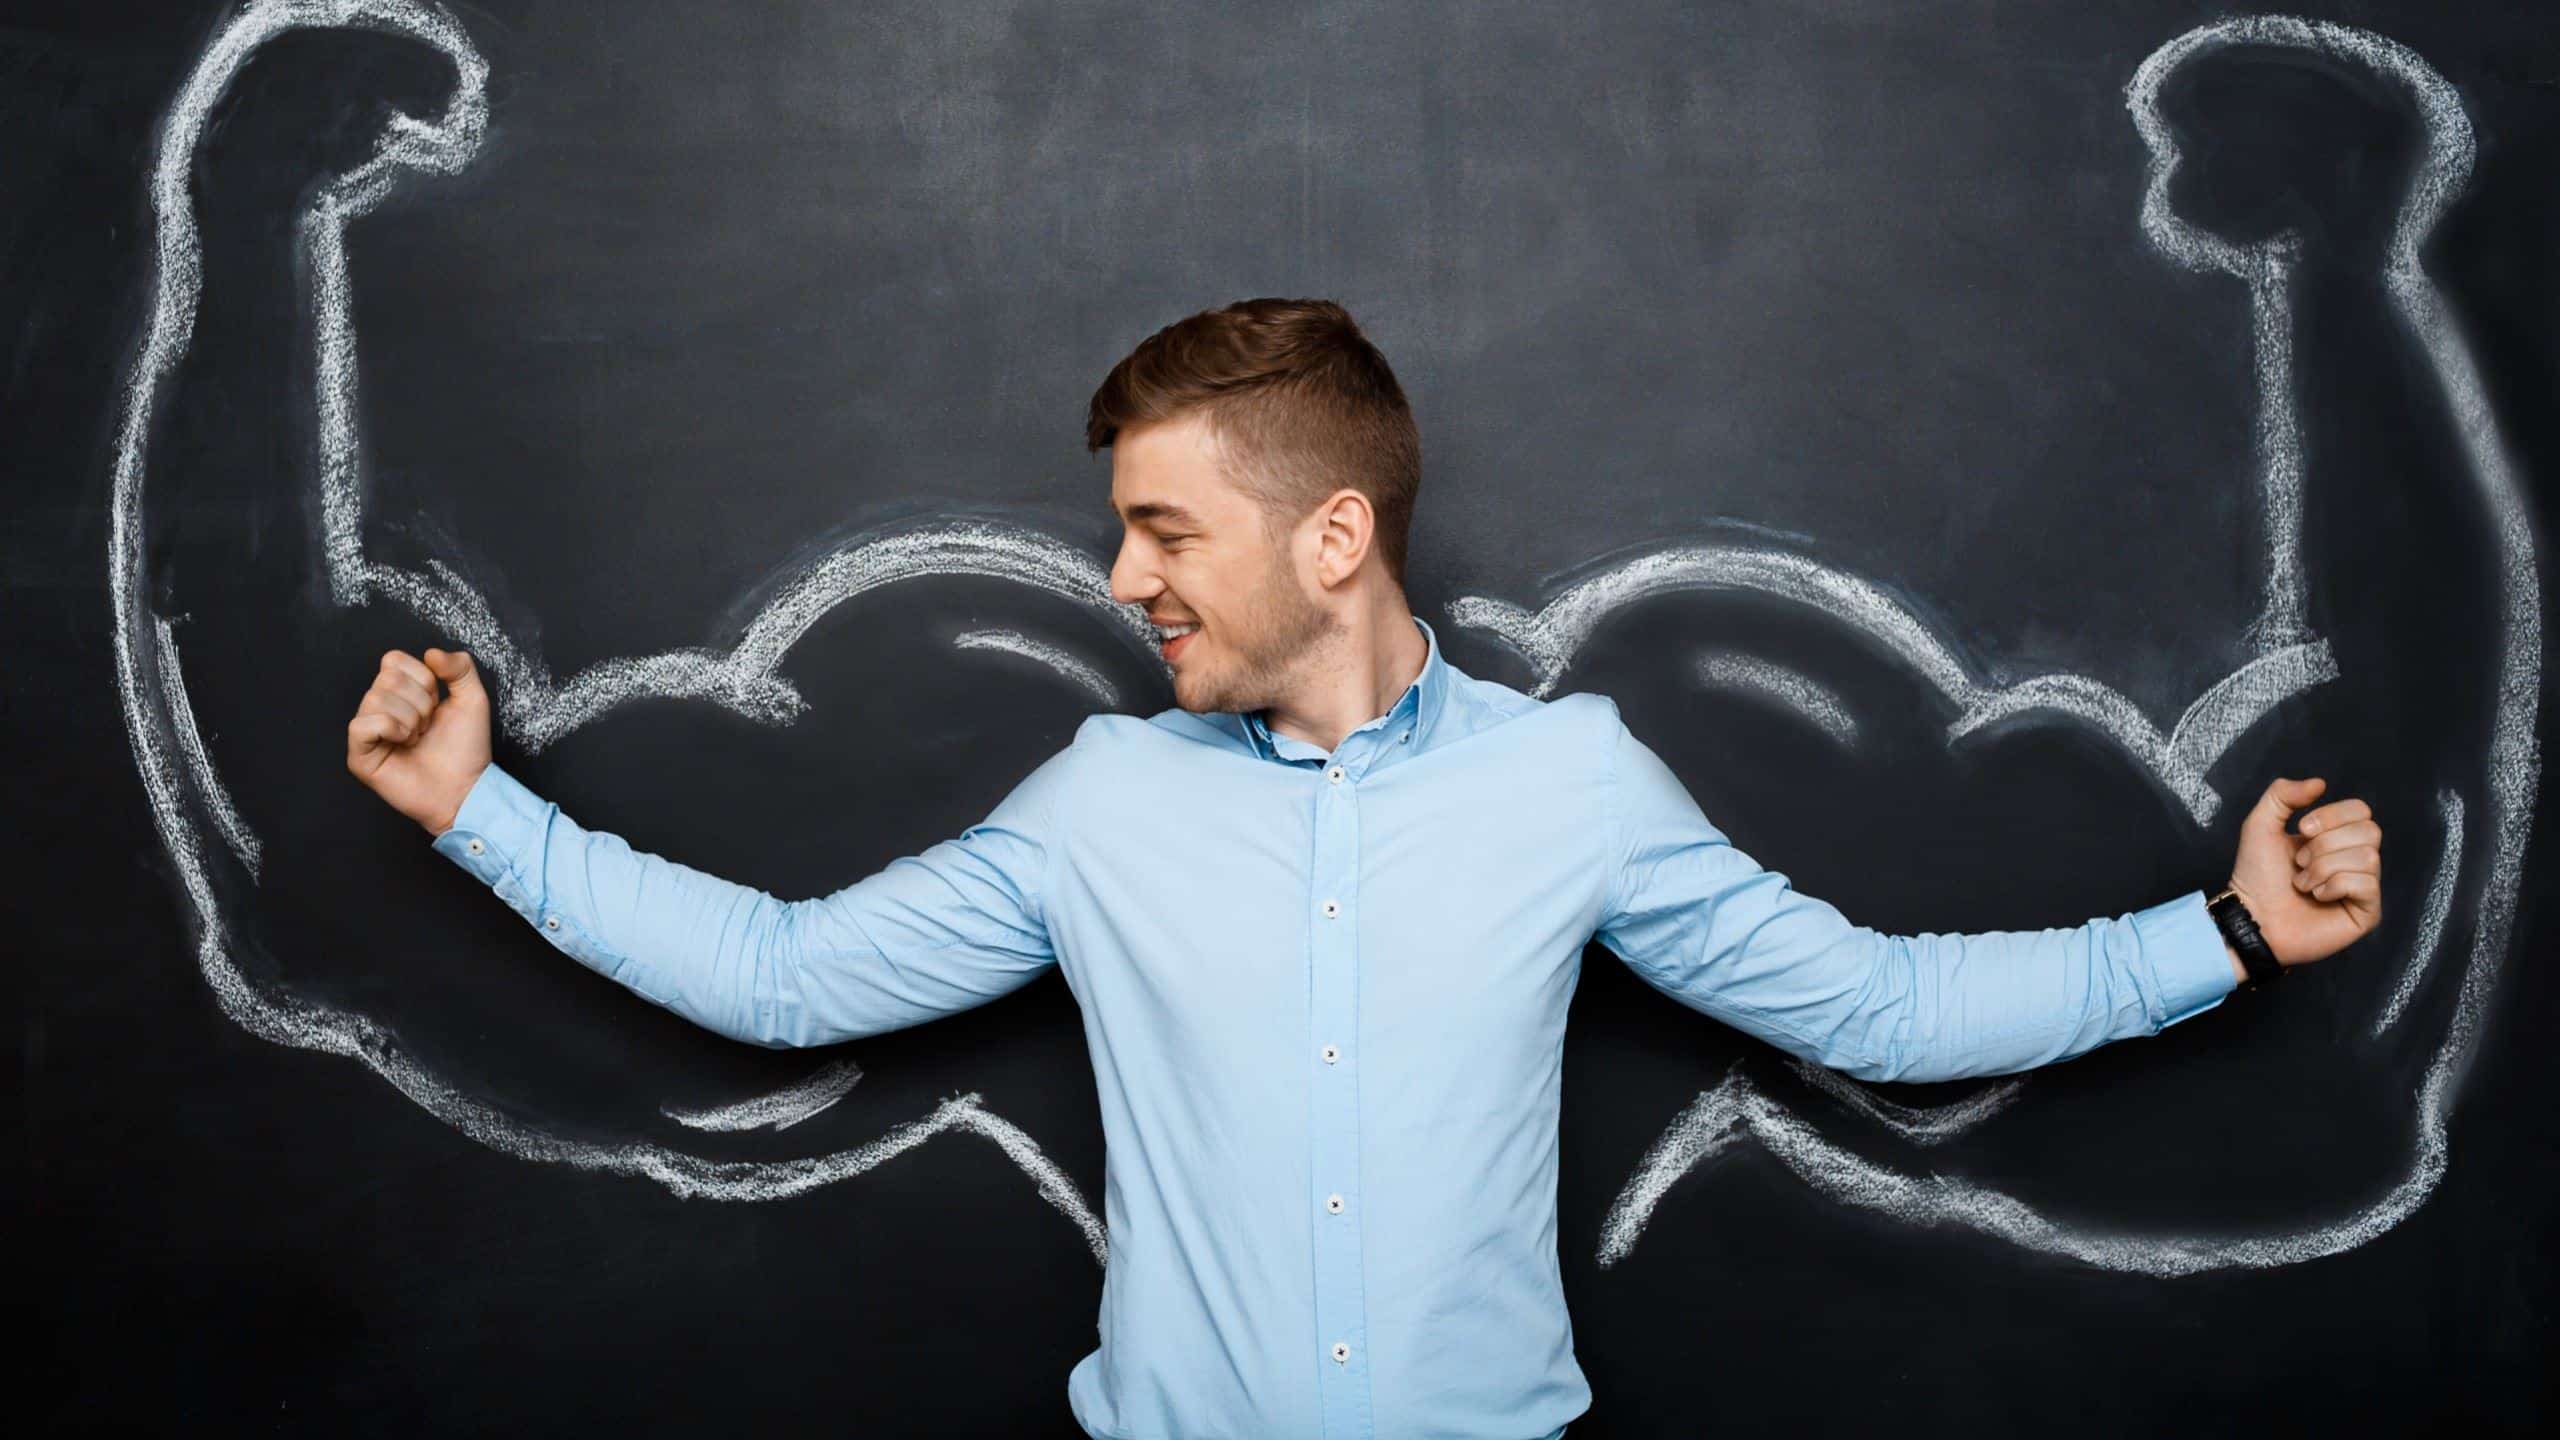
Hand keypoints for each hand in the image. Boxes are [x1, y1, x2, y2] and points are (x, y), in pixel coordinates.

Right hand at [346, 647, 491, 835]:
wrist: (466, 788)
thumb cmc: (466, 749)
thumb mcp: (472, 699)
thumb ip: (460, 668)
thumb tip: (430, 652)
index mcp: (400, 693)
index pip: (393, 660)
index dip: (422, 679)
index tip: (437, 704)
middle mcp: (379, 708)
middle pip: (386, 677)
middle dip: (420, 702)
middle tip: (427, 727)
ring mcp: (367, 732)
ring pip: (375, 698)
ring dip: (410, 719)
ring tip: (417, 738)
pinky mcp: (359, 755)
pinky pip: (362, 724)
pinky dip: (391, 729)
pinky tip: (404, 745)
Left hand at [2223, 775, 2381, 967]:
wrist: (2252, 915)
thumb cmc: (2256, 875)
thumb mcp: (2260, 824)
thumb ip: (2283, 795)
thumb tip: (2320, 783)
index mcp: (2337, 837)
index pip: (2361, 810)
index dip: (2332, 816)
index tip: (2301, 829)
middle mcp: (2355, 859)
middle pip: (2370, 831)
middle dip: (2325, 844)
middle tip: (2300, 862)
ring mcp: (2364, 886)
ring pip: (2367, 856)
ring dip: (2323, 868)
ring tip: (2303, 883)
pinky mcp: (2367, 912)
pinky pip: (2366, 884)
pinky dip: (2334, 886)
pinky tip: (2317, 897)